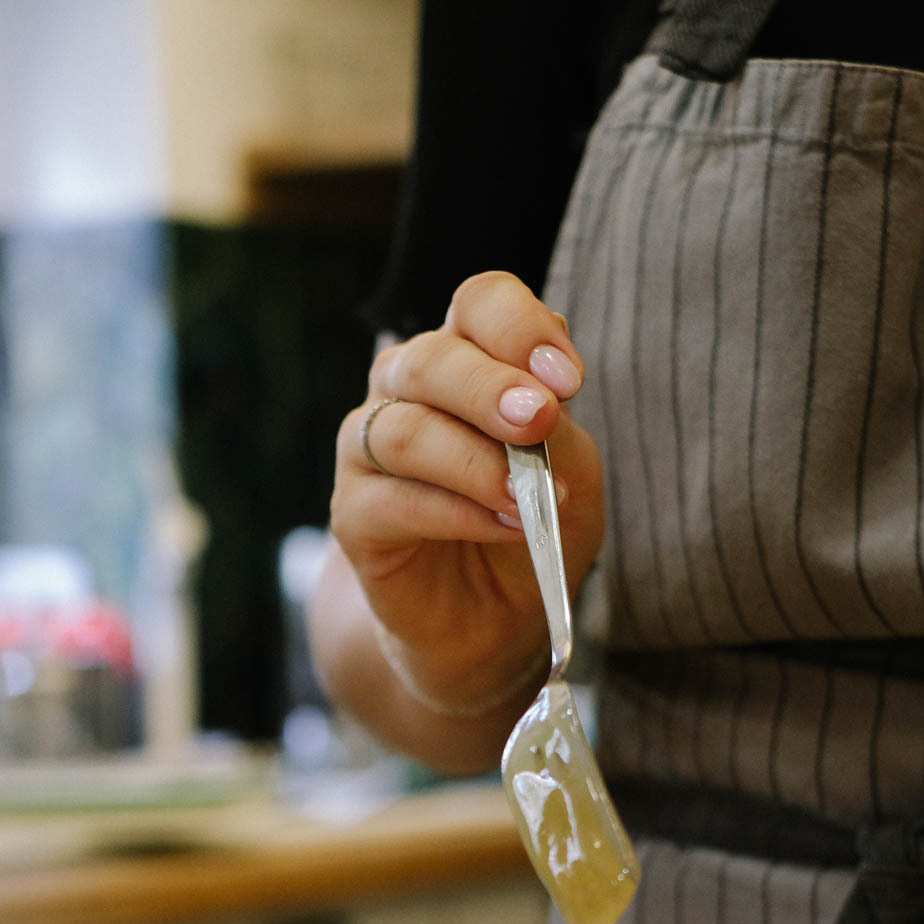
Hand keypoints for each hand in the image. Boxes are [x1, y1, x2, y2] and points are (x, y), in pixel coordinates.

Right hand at [327, 271, 603, 711]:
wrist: (495, 619)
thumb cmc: (532, 527)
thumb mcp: (570, 471)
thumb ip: (553, 431)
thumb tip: (538, 405)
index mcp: (466, 358)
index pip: (478, 304)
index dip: (518, 327)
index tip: (568, 378)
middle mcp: (407, 390)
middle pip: (431, 359)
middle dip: (490, 389)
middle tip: (539, 419)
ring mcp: (369, 450)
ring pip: (403, 430)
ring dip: (473, 460)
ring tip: (524, 496)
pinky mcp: (353, 515)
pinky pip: (394, 500)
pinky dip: (456, 512)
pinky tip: (505, 526)